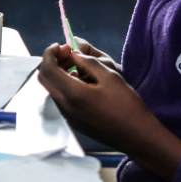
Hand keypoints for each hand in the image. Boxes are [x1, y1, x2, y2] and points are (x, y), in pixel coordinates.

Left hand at [36, 43, 176, 167]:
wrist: (136, 136)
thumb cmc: (126, 105)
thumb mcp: (109, 76)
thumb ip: (87, 62)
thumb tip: (73, 54)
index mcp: (72, 94)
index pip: (47, 69)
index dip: (50, 53)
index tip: (62, 46)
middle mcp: (64, 106)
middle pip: (44, 79)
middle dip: (52, 62)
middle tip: (69, 54)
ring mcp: (67, 117)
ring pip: (52, 89)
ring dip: (58, 74)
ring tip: (77, 66)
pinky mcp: (73, 122)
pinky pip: (61, 99)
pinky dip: (64, 85)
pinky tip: (82, 82)